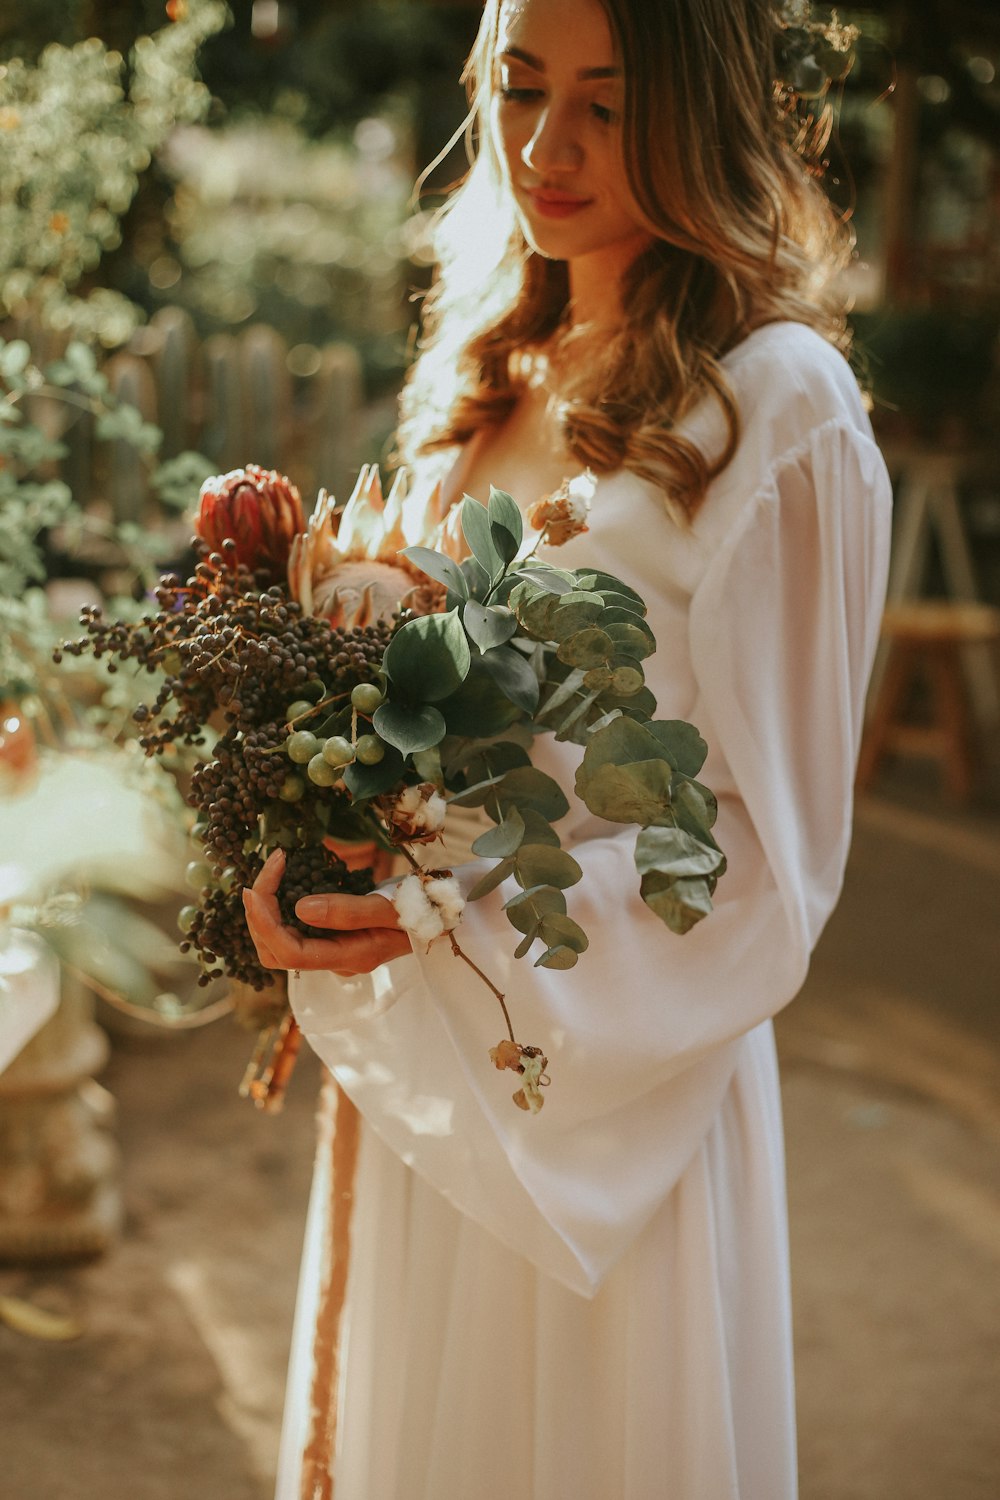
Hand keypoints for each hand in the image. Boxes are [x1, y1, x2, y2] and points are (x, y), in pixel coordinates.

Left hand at [242, 848, 411, 975]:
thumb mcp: (390, 907)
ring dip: (266, 912)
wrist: (444, 911)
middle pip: (277, 953)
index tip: (257, 884)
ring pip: (280, 945)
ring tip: (271, 872)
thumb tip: (298, 907)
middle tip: (265, 872)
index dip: (265, 922)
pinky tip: (283, 881)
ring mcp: (335, 951)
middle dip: (259, 916)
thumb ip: (348, 911)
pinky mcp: (334, 938)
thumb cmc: (424, 909)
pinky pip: (293, 930)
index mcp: (350, 957)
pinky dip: (279, 908)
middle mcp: (337, 961)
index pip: (291, 953)